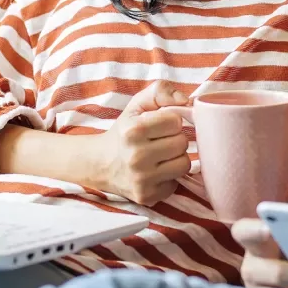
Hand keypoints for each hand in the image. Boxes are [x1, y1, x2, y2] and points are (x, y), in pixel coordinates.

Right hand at [89, 81, 192, 205]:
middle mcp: (136, 156)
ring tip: (160, 156)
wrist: (101, 164)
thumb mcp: (137, 104)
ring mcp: (141, 179)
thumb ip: (161, 91)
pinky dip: (169, 177)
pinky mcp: (147, 196)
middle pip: (182, 143)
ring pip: (184, 164)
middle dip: (174, 139)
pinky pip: (176, 183)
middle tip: (159, 141)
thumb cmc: (125, 131)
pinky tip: (155, 172)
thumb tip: (186, 100)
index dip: (171, 121)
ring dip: (175, 158)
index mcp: (133, 131)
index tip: (160, 125)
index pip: (176, 121)